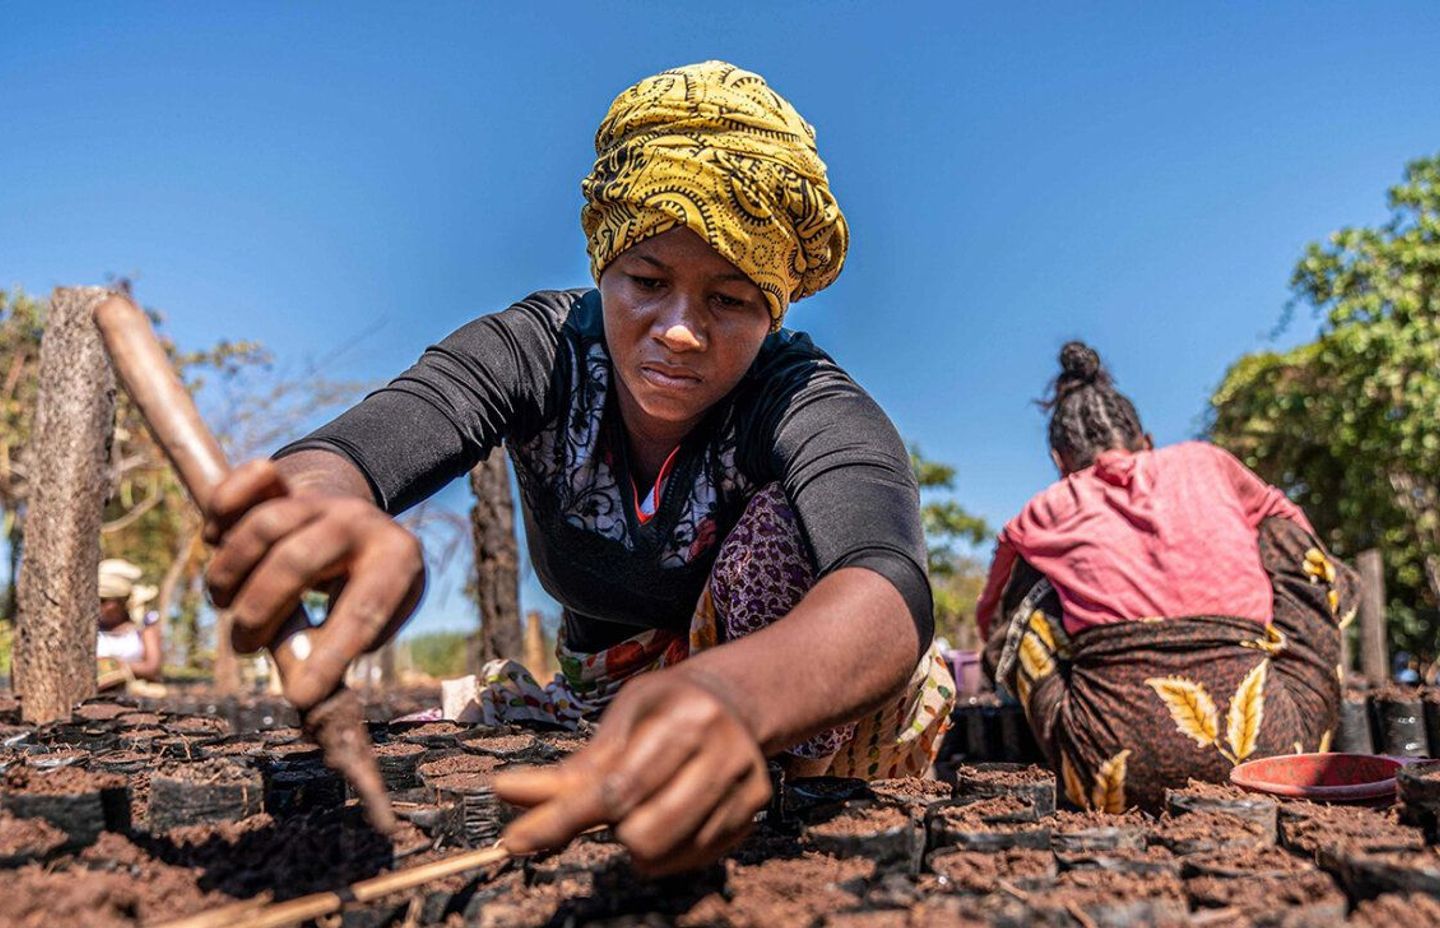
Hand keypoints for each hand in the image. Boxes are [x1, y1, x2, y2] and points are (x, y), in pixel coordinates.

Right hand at [203, 459, 425, 708]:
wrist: (359, 521)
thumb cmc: (364, 589)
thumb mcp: (370, 621)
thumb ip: (336, 650)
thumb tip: (302, 693)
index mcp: (398, 559)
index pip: (363, 611)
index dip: (330, 656)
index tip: (301, 697)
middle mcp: (358, 520)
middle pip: (296, 561)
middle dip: (260, 612)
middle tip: (245, 647)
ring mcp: (319, 498)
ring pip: (262, 526)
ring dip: (230, 573)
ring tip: (225, 606)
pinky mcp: (285, 481)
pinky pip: (248, 481)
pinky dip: (223, 506)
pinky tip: (214, 538)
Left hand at [493, 667, 771, 874]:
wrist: (739, 699)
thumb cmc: (666, 706)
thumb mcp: (622, 718)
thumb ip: (573, 766)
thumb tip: (505, 793)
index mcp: (685, 718)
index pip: (616, 788)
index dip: (562, 820)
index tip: (515, 843)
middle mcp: (723, 752)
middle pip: (642, 832)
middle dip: (614, 827)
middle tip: (619, 800)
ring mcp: (745, 785)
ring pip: (665, 854)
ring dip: (638, 841)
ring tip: (646, 805)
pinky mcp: (754, 811)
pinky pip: (691, 858)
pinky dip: (667, 848)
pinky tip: (672, 814)